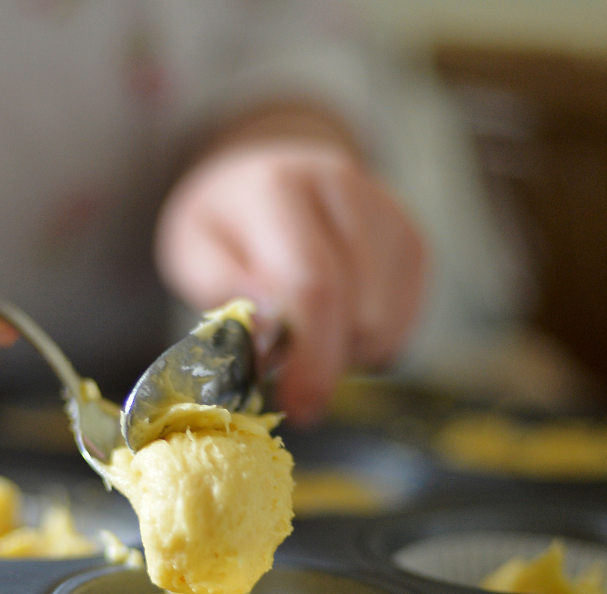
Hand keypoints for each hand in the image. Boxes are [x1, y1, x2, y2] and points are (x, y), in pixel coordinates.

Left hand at [157, 137, 424, 423]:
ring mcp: (387, 212)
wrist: (266, 175)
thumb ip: (223, 289)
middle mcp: (343, 188)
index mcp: (279, 188)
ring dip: (350, 350)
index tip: (298, 405)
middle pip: (359, 307)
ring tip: (309, 336)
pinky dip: (375, 340)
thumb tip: (265, 332)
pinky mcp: (412, 238)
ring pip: (387, 318)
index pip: (313, 284)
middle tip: (297, 387)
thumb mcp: (194, 252)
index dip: (310, 358)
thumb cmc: (226, 226)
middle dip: (328, 363)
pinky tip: (339, 326)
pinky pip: (407, 317)